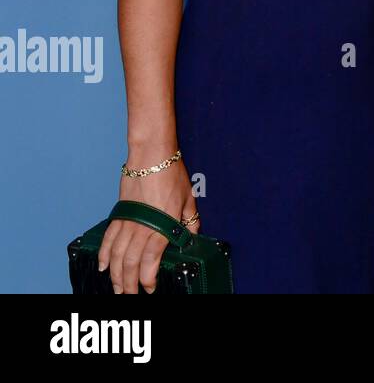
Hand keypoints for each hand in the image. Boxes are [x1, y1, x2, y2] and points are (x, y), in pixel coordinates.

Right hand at [98, 156, 195, 293]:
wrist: (151, 155)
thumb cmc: (171, 174)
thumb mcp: (188, 198)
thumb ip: (190, 219)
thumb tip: (192, 234)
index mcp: (161, 226)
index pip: (151, 261)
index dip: (148, 278)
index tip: (151, 288)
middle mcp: (142, 228)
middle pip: (130, 263)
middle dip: (129, 283)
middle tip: (129, 295)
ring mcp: (128, 222)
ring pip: (116, 255)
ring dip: (115, 274)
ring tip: (116, 288)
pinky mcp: (118, 214)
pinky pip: (108, 239)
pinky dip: (103, 254)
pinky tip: (102, 266)